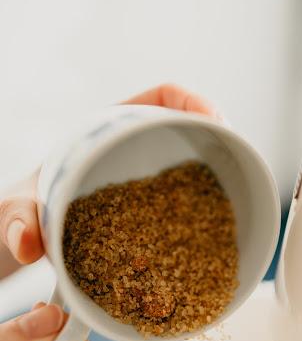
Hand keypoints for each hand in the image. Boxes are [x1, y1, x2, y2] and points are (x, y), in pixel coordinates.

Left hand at [0, 84, 218, 266]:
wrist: (32, 237)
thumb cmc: (25, 209)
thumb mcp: (17, 209)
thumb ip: (17, 219)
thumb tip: (27, 243)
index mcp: (107, 131)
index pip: (160, 97)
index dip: (192, 100)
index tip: (213, 117)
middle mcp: (134, 153)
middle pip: (189, 130)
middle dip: (219, 138)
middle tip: (237, 157)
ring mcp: (149, 184)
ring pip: (195, 168)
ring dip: (221, 176)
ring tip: (239, 193)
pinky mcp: (157, 216)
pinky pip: (189, 206)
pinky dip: (208, 213)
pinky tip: (217, 231)